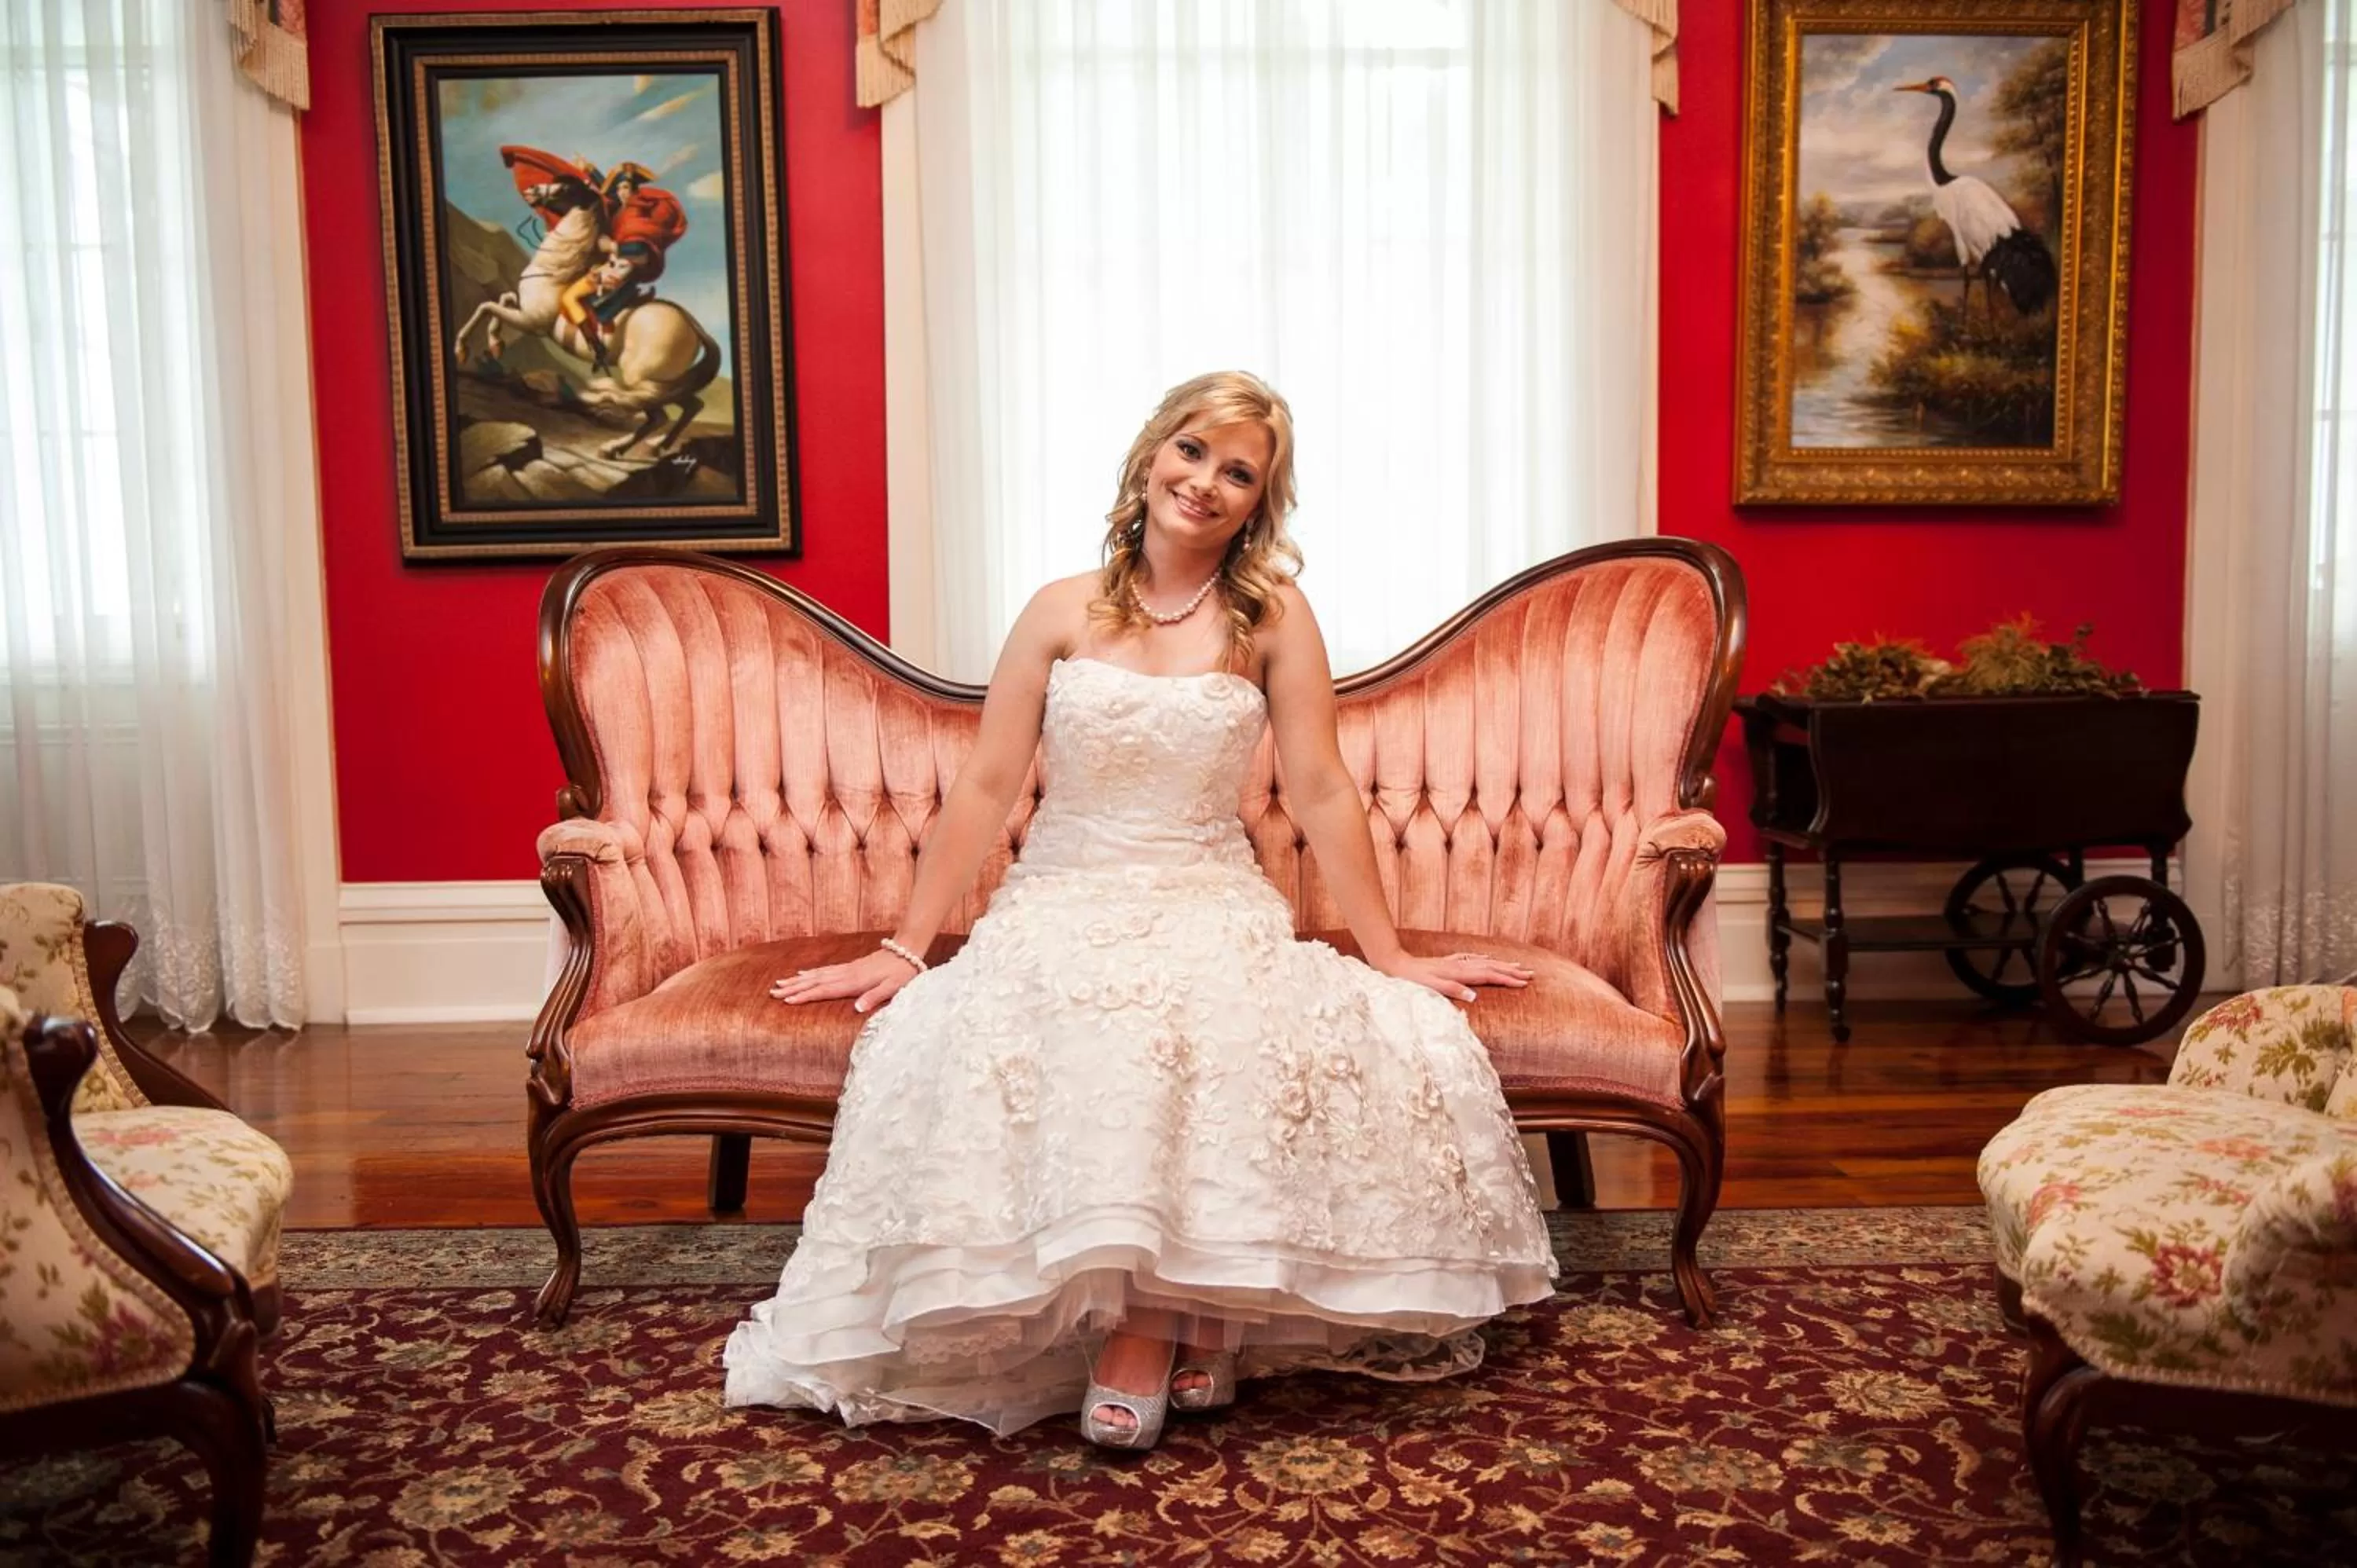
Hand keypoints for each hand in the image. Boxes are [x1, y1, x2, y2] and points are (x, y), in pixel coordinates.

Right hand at [769, 949, 919, 1014]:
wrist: (907, 950)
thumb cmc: (902, 972)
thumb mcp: (893, 988)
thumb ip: (875, 997)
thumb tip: (857, 1009)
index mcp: (854, 983)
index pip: (825, 991)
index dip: (805, 996)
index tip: (787, 1001)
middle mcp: (846, 975)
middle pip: (815, 982)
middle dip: (794, 988)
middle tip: (773, 993)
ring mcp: (846, 969)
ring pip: (817, 975)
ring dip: (798, 980)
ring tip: (780, 984)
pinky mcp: (850, 966)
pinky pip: (825, 970)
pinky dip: (811, 973)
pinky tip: (802, 974)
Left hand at [1373, 950, 1533, 1003]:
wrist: (1396, 966)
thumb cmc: (1413, 981)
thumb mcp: (1432, 988)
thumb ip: (1453, 991)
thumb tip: (1474, 996)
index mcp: (1459, 974)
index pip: (1490, 976)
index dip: (1508, 979)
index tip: (1524, 982)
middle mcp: (1460, 966)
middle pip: (1491, 967)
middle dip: (1511, 971)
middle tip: (1530, 974)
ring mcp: (1454, 963)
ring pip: (1484, 962)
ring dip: (1501, 964)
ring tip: (1517, 965)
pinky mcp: (1447, 963)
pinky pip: (1471, 959)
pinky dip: (1483, 959)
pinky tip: (1486, 958)